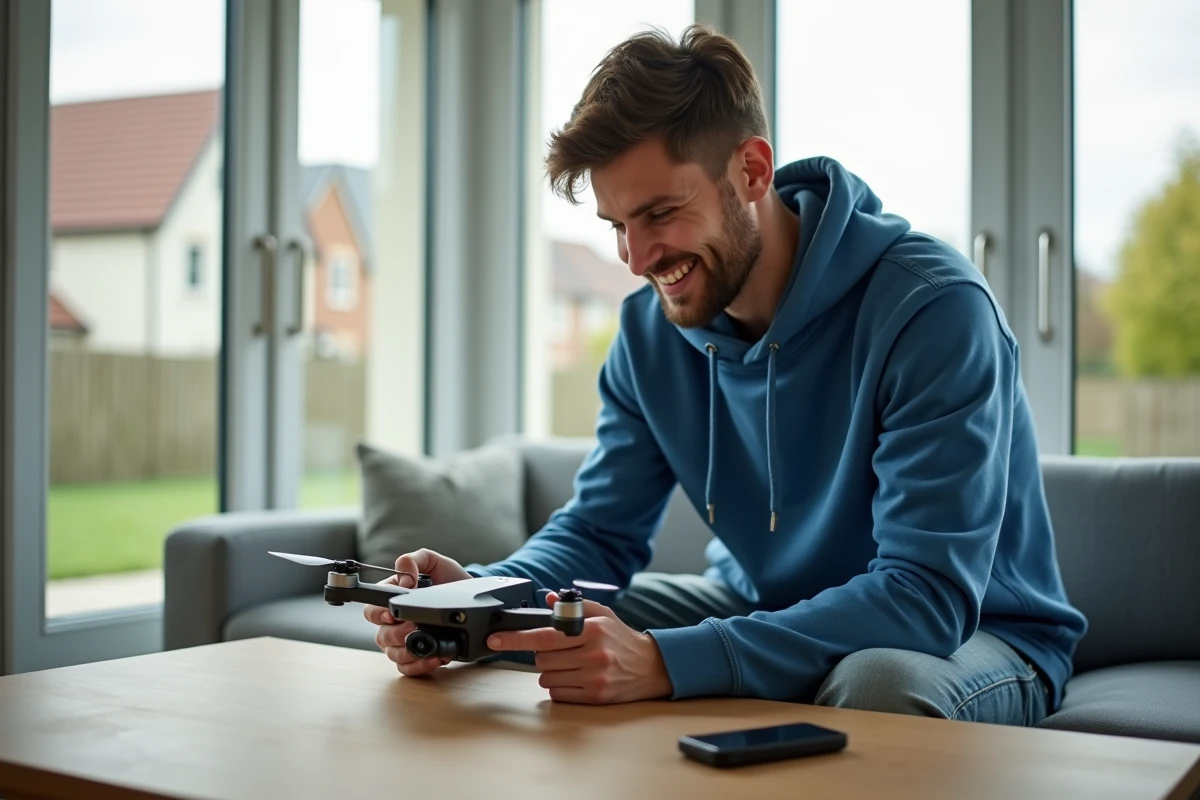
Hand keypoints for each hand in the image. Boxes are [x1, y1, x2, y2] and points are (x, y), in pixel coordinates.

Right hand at [363, 548, 470, 676]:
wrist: (471, 597)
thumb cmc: (448, 579)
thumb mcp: (433, 561)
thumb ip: (414, 560)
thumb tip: (404, 576)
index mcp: (391, 600)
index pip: (371, 610)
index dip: (377, 614)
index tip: (391, 614)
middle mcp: (393, 623)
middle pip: (381, 635)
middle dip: (396, 634)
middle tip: (413, 627)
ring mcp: (403, 641)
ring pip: (393, 654)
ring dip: (407, 652)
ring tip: (426, 645)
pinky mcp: (417, 656)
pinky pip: (407, 668)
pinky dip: (418, 666)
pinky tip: (434, 659)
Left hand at [485, 592, 673, 703]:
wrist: (651, 666)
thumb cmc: (622, 638)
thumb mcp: (603, 615)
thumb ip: (574, 606)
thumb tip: (548, 597)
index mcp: (591, 629)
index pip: (544, 635)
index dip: (516, 638)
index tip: (495, 640)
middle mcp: (593, 654)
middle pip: (542, 659)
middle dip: (543, 654)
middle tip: (560, 651)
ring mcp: (594, 677)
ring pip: (547, 678)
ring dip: (551, 671)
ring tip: (571, 664)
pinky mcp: (596, 696)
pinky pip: (558, 693)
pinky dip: (560, 686)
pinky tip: (576, 678)